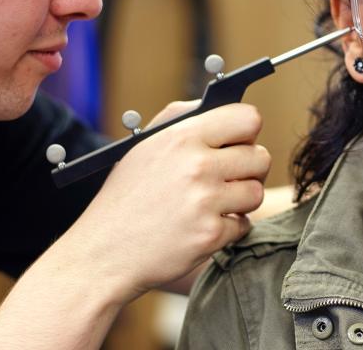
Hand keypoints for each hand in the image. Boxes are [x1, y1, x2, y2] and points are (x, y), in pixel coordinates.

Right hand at [60, 102, 270, 302]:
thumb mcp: (144, 146)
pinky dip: (229, 229)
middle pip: (261, 157)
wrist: (101, 255)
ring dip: (241, 201)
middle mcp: (197, 166)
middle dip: (249, 170)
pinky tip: (203, 226)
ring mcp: (205, 202)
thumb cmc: (125, 198)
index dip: (247, 132)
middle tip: (227, 179)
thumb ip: (183, 120)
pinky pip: (244, 224)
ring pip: (256, 192)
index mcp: (181, 138)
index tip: (238, 143)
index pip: (248, 118)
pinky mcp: (211, 235)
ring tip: (213, 204)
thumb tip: (221, 106)